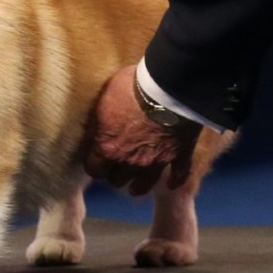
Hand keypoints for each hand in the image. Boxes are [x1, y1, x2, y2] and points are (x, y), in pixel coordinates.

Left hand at [83, 65, 200, 196]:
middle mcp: (130, 161)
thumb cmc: (131, 87)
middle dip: (115, 174)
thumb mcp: (104, 99)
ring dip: (139, 186)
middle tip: (117, 167)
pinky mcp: (179, 155)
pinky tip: (171, 184)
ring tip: (136, 186)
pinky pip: (178, 176)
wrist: (167, 87)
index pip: (94, 169)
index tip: (97, 159)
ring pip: (144, 185)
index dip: (96, 165)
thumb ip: (99, 121)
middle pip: (117, 180)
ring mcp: (156, 161)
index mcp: (108, 147)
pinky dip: (175, 180)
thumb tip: (94, 129)